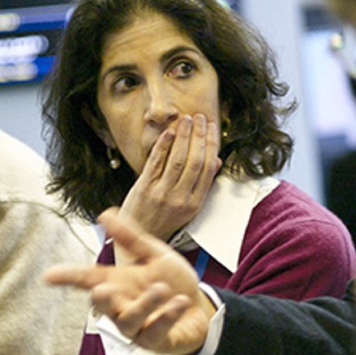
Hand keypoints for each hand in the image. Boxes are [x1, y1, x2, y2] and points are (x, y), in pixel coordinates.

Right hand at [45, 208, 216, 354]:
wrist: (201, 308)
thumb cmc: (173, 283)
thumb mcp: (154, 254)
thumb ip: (130, 238)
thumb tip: (105, 214)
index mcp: (117, 284)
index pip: (87, 279)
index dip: (68, 277)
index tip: (49, 276)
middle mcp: (122, 306)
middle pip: (102, 305)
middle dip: (101, 299)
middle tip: (102, 288)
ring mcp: (137, 326)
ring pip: (129, 320)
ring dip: (145, 305)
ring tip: (163, 289)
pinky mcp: (156, 341)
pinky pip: (156, 331)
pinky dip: (167, 316)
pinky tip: (179, 303)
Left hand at [119, 114, 220, 245]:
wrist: (138, 236)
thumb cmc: (164, 220)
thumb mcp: (188, 207)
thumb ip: (202, 184)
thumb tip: (217, 161)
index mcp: (195, 203)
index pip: (208, 169)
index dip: (212, 145)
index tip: (212, 128)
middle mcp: (180, 198)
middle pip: (195, 161)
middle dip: (199, 136)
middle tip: (200, 118)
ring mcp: (162, 193)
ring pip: (178, 160)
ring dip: (183, 136)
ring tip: (187, 119)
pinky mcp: (145, 188)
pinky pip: (156, 163)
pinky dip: (163, 146)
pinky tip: (169, 132)